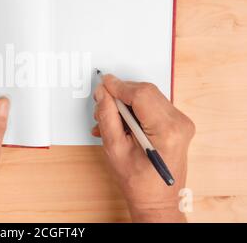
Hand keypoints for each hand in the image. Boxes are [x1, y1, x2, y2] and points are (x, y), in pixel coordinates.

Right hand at [92, 74, 194, 221]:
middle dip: (121, 94)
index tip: (103, 84)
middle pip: (146, 92)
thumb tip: (103, 94)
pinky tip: (121, 122)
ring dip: (126, 102)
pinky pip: (153, 105)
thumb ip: (107, 117)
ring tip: (109, 120)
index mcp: (167, 131)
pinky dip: (135, 109)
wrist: (157, 200)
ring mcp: (182, 122)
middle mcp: (180, 123)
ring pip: (149, 96)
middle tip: (102, 105)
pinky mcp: (178, 123)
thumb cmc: (139, 183)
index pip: (141, 94)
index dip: (119, 86)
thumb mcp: (115, 149)